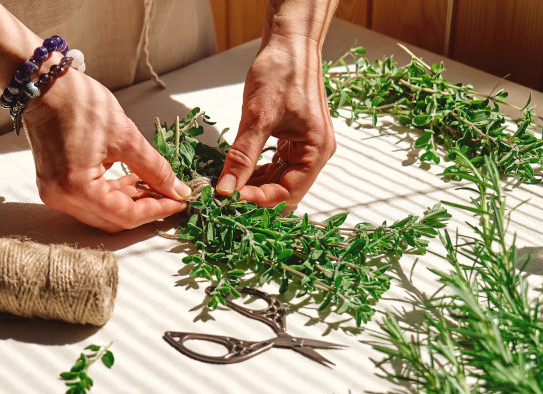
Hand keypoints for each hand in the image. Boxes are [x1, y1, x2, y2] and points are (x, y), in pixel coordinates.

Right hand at [22, 68, 190, 232]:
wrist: (44, 84)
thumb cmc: (80, 104)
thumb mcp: (127, 137)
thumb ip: (155, 169)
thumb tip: (178, 191)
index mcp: (76, 189)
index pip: (126, 216)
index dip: (158, 210)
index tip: (180, 202)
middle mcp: (62, 198)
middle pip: (114, 220)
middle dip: (146, 209)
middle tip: (171, 195)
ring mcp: (55, 193)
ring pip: (104, 212)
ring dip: (132, 202)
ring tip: (156, 185)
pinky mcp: (56, 184)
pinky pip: (92, 200)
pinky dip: (115, 194)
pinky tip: (134, 180)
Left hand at [216, 42, 335, 207]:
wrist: (289, 42)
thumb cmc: (282, 70)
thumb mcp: (258, 116)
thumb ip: (242, 156)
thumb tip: (227, 188)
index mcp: (316, 150)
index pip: (289, 193)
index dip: (260, 201)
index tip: (230, 199)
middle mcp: (315, 153)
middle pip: (285, 191)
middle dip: (256, 197)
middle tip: (226, 196)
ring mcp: (305, 147)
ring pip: (279, 181)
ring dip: (255, 186)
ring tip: (228, 186)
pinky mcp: (293, 140)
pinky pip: (277, 166)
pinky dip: (258, 172)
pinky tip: (239, 172)